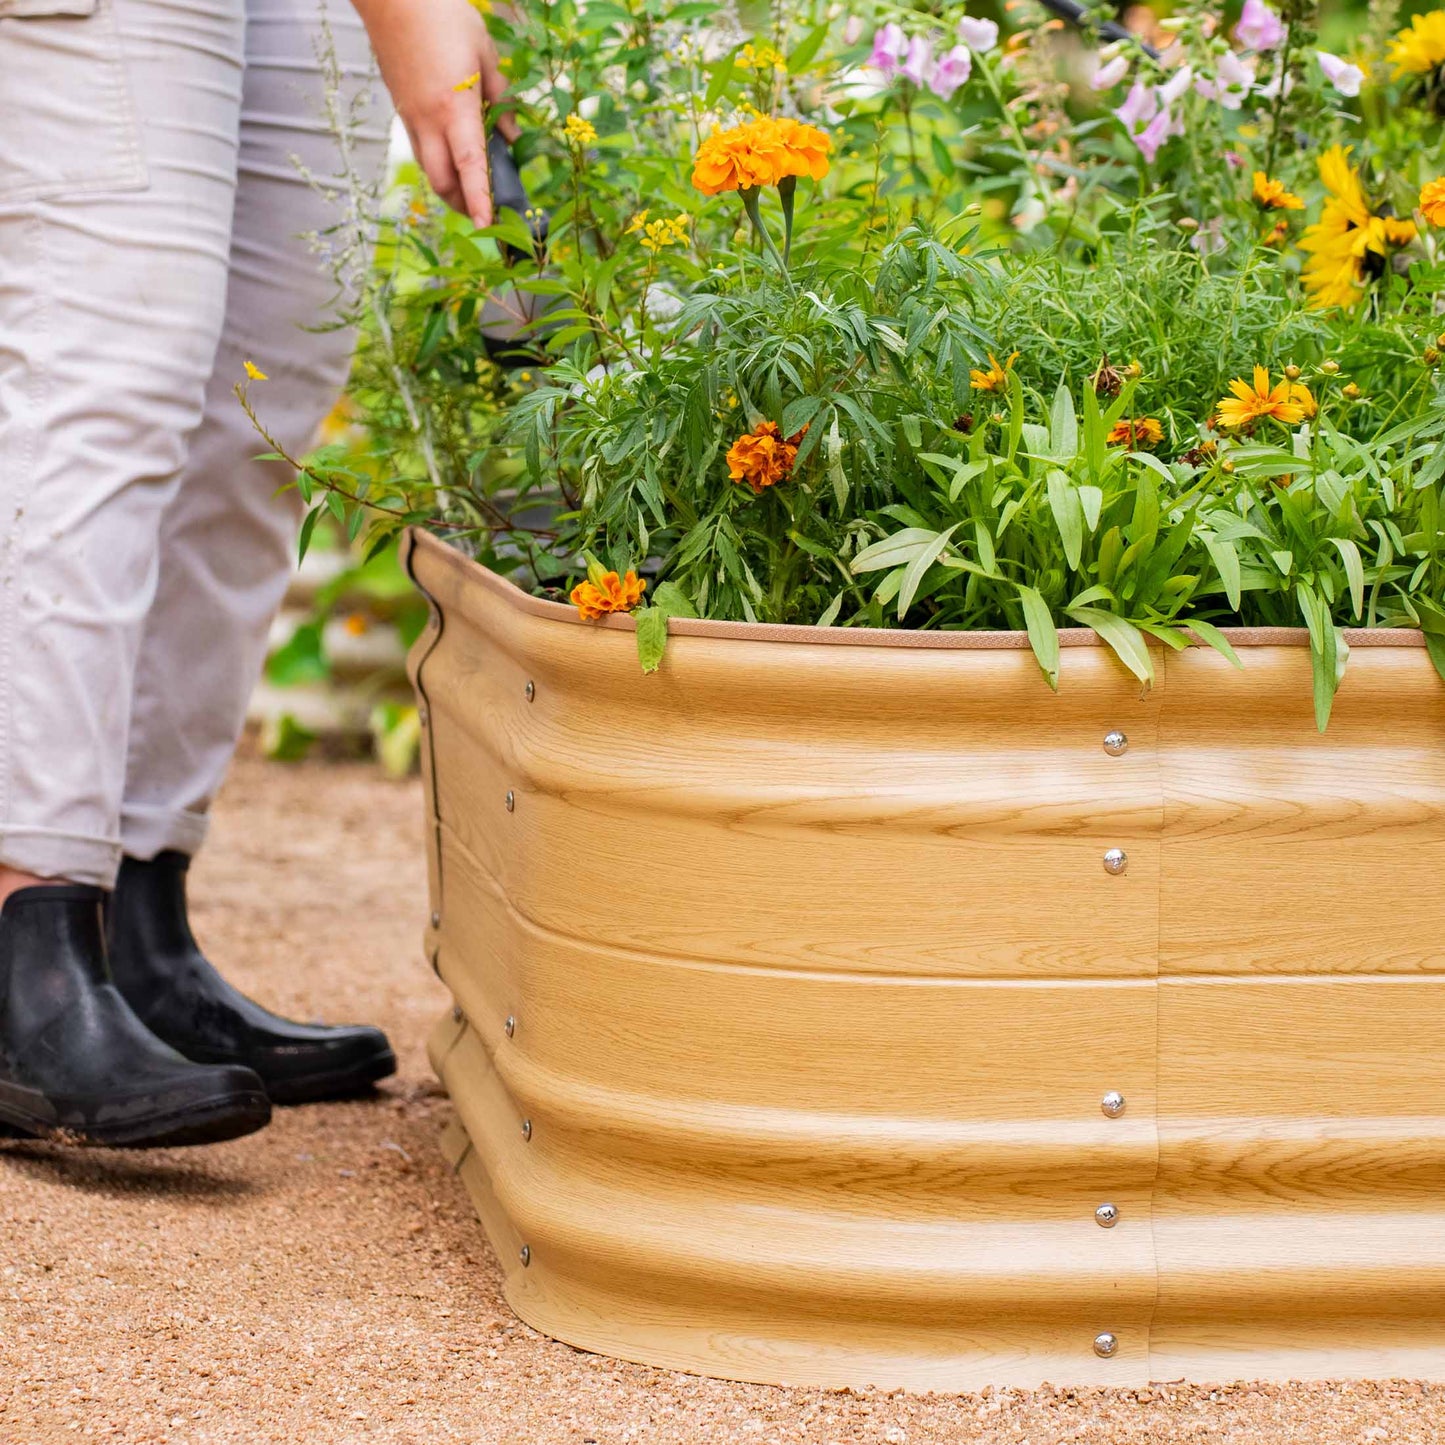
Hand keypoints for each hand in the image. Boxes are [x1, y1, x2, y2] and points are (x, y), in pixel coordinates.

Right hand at [353, 0, 517, 224]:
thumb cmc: (442, 14)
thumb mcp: (484, 53)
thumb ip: (500, 99)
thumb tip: (512, 137)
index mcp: (454, 106)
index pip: (469, 165)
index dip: (479, 200)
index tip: (487, 227)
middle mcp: (428, 119)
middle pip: (443, 181)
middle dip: (464, 205)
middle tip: (486, 213)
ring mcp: (410, 116)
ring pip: (428, 170)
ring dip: (449, 189)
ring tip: (471, 192)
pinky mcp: (400, 109)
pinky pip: (419, 150)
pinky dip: (437, 165)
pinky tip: (452, 159)